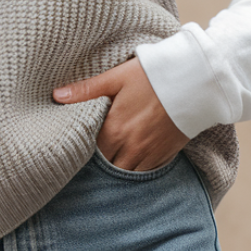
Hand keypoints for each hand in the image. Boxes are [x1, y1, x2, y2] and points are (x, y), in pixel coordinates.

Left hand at [53, 57, 188, 171]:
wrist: (194, 81)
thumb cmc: (153, 75)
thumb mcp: (117, 77)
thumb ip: (86, 90)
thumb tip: (56, 96)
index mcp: (114, 129)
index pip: (89, 152)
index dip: (81, 153)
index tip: (75, 150)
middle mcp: (130, 147)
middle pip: (106, 167)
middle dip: (97, 165)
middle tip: (88, 161)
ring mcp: (149, 154)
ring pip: (125, 175)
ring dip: (115, 171)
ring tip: (107, 165)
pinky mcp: (164, 155)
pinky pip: (145, 173)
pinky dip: (135, 171)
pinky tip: (129, 164)